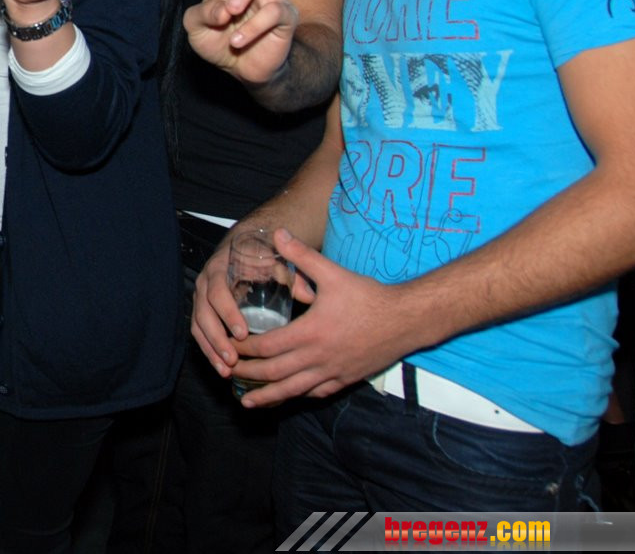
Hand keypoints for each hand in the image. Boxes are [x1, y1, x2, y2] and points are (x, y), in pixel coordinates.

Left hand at [227, 230, 411, 407]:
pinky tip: (288, 396)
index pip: (267, 346)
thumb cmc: (369, 296)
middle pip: (274, 373)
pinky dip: (297, 396)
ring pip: (293, 390)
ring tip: (247, 402)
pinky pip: (316, 393)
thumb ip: (302, 255)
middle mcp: (319, 357)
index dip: (244, 348)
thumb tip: (277, 232)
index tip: (229, 345)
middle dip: (247, 374)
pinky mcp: (346, 379)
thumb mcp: (333, 273)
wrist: (406, 320)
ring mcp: (333, 372)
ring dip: (268, 396)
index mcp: (310, 332)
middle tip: (227, 374)